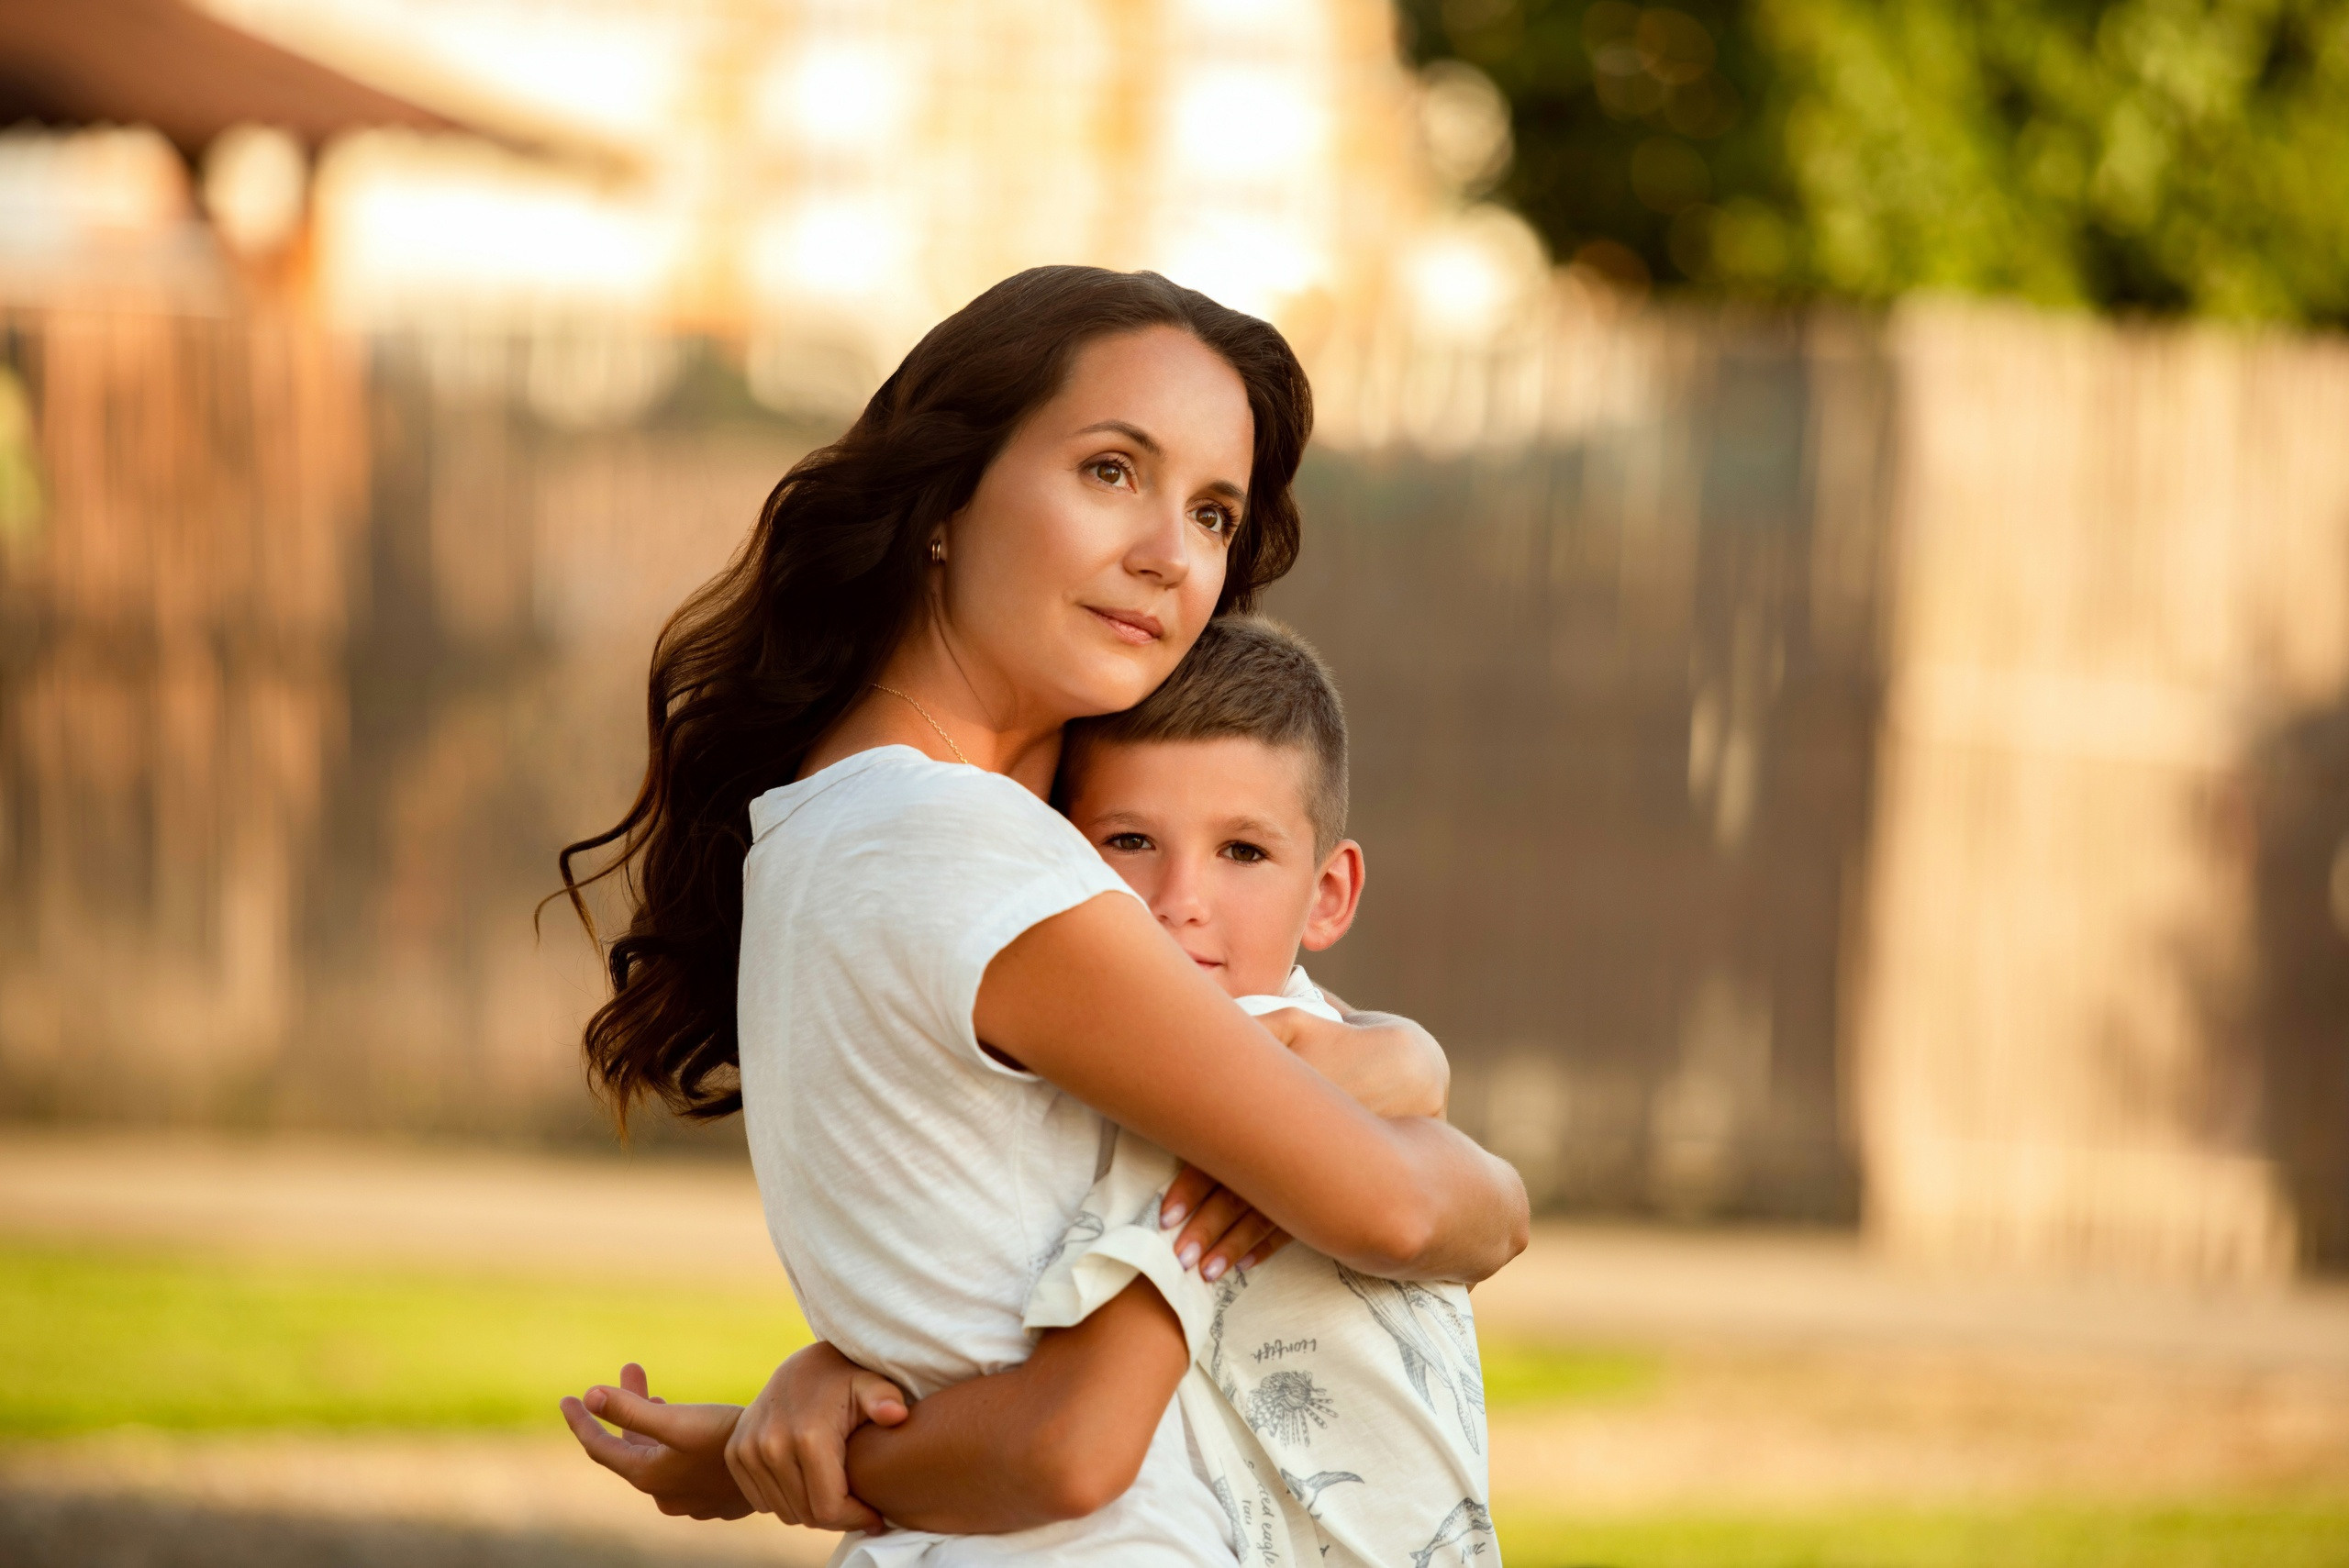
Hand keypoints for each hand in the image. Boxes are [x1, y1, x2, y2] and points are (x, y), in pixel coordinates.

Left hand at [561, 1362, 753, 1519]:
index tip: (566, 1399)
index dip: (580, 1421)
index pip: (599, 1448)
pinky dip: (672, 1440)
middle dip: (625, 1409)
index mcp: (647, 1477)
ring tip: (659, 1395)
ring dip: (653, 1422)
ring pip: (657, 1455)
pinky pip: (679, 1464)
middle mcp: (663, 1493)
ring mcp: (689, 1497)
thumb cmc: (727, 1439)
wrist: (782, 1467)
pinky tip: (686, 1424)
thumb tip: (588, 1395)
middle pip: (631, 1447)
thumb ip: (631, 1409)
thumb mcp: (677, 1420)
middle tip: (629, 1371)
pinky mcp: (712, 1494)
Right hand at [727, 1342, 909, 1533]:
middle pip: (805, 1515)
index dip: (855, 1519)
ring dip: (811, 1511)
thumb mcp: (870, 1383)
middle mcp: (771, 1446)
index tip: (875, 1516)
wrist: (800, 1365)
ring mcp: (748, 1450)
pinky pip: (762, 1501)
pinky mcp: (736, 1454)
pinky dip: (786, 1501)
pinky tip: (809, 1484)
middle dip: (837, 1517)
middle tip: (859, 1508)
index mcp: (808, 1436)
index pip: (828, 1509)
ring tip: (837, 1495)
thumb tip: (897, 1415)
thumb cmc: (846, 1379)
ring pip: (784, 1512)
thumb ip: (885, 1399)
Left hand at [1154, 1004, 1452, 1278]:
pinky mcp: (1341, 1184)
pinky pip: (1303, 1223)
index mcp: (1288, 1098)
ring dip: (1233, 1243)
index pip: (1229, 1147)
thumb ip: (1257, 1019)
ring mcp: (1324, 1167)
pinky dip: (1268, 1243)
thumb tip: (1205, 1014)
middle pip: (1245, 1190)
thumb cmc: (1346, 1039)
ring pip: (1272, 1214)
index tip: (1164, 1211)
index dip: (1192, 1183)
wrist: (1416, 1066)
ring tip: (1201, 1271)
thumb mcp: (1303, 1019)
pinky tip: (1243, 1263)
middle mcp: (1304, 1139)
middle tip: (1173, 1255)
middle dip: (1207, 1225)